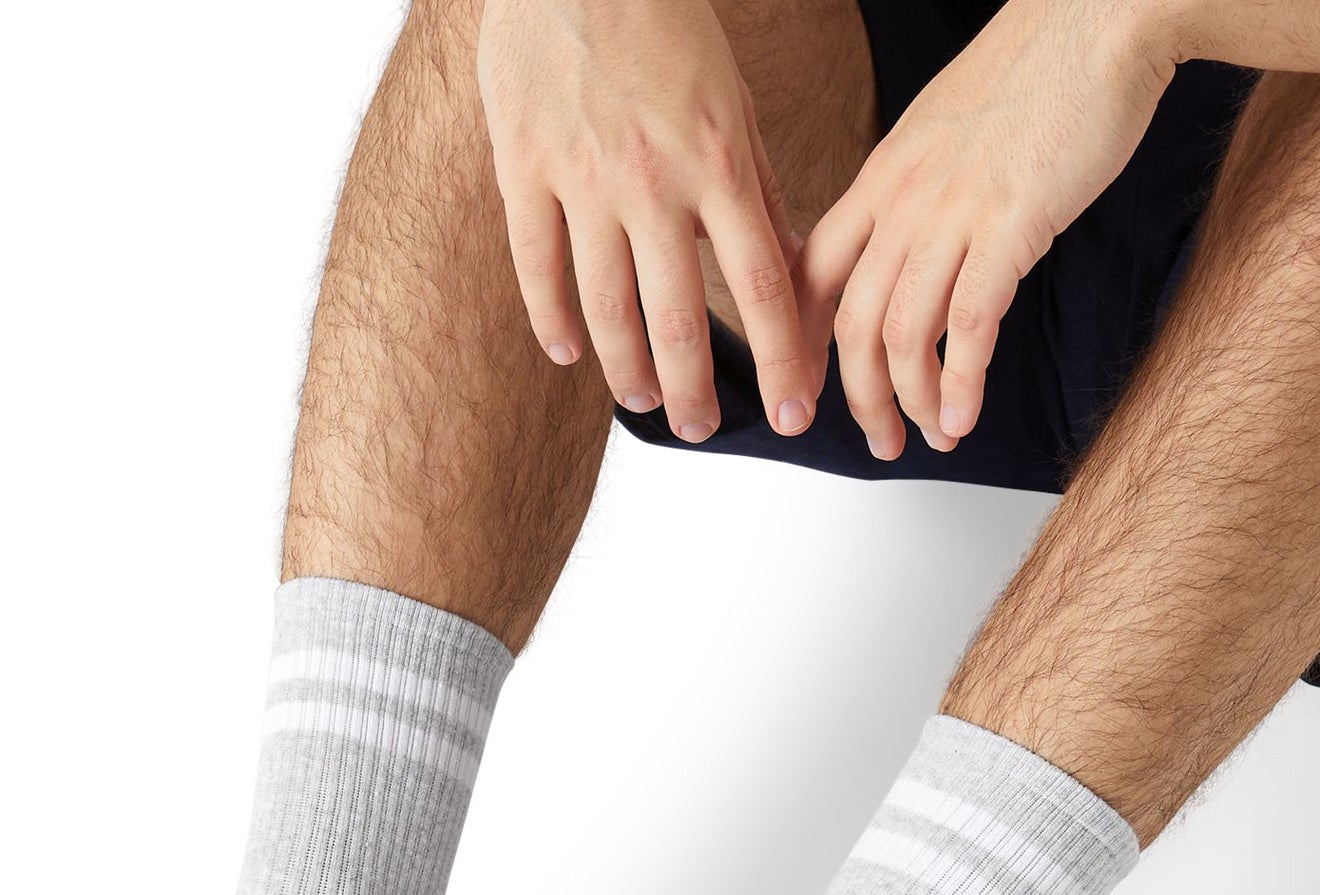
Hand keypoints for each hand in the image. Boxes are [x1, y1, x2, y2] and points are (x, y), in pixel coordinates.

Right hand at [478, 0, 817, 439]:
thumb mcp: (732, 103)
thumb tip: (796, 269)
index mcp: (718, 161)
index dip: (780, 360)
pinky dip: (551, 319)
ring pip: (606, 305)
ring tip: (642, 403)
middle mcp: (654, 178)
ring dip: (627, 369)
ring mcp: (583, 175)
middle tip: (703, 430)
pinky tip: (567, 355)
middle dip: (696, 390)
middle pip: (681, 316)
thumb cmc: (665, 29)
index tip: (794, 415)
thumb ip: (759, 191)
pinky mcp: (523, 163)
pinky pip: (536, 263)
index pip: (761, 285)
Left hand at [799, 0, 1174, 457]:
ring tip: (933, 436)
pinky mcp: (1010, 225)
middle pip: (852, 322)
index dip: (806, 343)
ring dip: (914, 401)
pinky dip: (961, 384)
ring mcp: (954, 212)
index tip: (815, 389)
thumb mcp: (951, 130)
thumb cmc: (1043, 69)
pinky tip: (964, 418)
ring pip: (903, 334)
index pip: (814, 273)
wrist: (1105, 14)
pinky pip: (968, 326)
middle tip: (880, 440)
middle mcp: (905, 198)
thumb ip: (924, 188)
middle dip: (859, 397)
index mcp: (884, 175)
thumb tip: (919, 241)